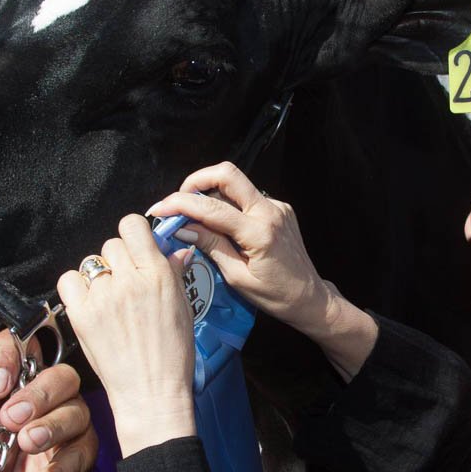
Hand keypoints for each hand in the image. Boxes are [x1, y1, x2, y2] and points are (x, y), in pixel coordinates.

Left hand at [0, 332, 95, 471]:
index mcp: (25, 381)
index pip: (28, 347)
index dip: (11, 357)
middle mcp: (54, 398)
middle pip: (63, 376)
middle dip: (37, 393)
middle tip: (10, 417)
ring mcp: (73, 428)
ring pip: (78, 413)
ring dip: (51, 427)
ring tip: (27, 443)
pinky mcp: (83, 460)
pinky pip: (82, 457)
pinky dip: (61, 470)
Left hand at [57, 215, 194, 456]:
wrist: (151, 393)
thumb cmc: (172, 356)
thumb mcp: (183, 308)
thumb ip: (175, 273)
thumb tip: (175, 251)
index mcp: (158, 274)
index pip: (133, 225)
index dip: (133, 235)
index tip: (136, 249)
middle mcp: (129, 280)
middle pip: (111, 245)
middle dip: (119, 261)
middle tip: (126, 283)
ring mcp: (102, 297)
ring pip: (90, 263)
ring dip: (99, 276)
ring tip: (109, 299)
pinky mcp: (81, 314)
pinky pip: (68, 281)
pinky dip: (77, 289)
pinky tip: (90, 304)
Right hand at [145, 161, 336, 334]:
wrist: (310, 297)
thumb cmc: (276, 295)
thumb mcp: (237, 277)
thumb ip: (211, 246)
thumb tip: (183, 227)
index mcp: (260, 232)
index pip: (212, 207)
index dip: (180, 204)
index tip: (160, 210)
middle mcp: (271, 211)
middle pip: (227, 174)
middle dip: (196, 181)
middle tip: (178, 202)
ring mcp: (277, 206)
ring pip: (236, 183)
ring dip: (210, 193)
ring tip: (195, 217)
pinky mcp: (279, 208)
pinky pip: (247, 197)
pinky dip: (227, 204)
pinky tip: (219, 225)